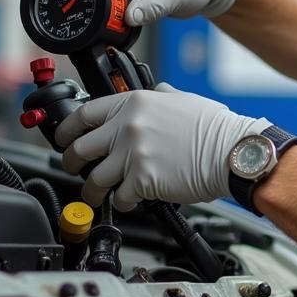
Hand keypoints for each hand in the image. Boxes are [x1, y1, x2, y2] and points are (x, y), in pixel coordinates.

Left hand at [55, 83, 268, 210]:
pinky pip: (120, 197)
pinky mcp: (142, 181)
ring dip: (93, 191)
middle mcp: (128, 127)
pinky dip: (123, 203)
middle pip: (80, 149)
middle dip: (72, 163)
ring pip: (94, 179)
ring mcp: (133, 155)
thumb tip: (157, 93)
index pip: (84, 115)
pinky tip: (130, 201)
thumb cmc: (216, 128)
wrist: (232, 152)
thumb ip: (162, 96)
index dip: (67, 130)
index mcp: (134, 104)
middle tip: (75, 170)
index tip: (64, 139)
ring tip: (97, 196)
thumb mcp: (184, 99)